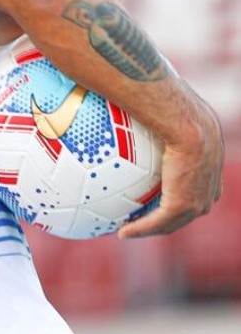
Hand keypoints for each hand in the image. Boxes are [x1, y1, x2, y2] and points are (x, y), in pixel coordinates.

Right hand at [119, 97, 224, 237]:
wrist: (183, 121)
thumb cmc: (174, 107)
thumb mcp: (171, 109)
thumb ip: (156, 114)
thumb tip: (131, 100)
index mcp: (211, 164)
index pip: (200, 186)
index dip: (182, 193)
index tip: (159, 195)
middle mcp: (211, 186)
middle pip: (189, 210)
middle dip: (167, 218)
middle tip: (142, 219)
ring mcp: (199, 199)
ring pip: (174, 222)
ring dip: (151, 229)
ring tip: (129, 231)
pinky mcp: (183, 205)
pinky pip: (157, 223)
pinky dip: (140, 229)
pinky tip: (122, 232)